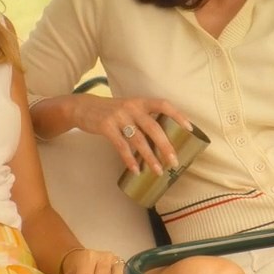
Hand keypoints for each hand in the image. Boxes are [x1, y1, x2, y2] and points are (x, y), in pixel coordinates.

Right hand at [72, 96, 191, 175]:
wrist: (83, 106)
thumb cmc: (112, 111)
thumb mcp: (129, 108)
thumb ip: (144, 119)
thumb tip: (163, 141)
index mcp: (141, 102)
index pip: (163, 105)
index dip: (178, 115)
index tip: (190, 129)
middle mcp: (132, 107)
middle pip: (154, 127)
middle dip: (165, 146)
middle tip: (174, 162)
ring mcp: (118, 116)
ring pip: (139, 139)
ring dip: (150, 157)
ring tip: (158, 171)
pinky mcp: (106, 126)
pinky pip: (121, 146)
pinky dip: (129, 159)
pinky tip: (136, 170)